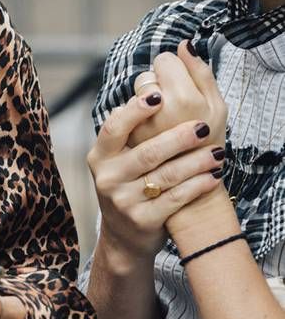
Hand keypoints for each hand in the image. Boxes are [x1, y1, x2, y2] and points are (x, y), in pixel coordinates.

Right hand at [87, 85, 224, 263]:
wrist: (125, 235)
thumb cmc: (130, 184)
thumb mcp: (120, 157)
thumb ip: (133, 128)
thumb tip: (154, 83)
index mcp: (101, 156)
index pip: (114, 127)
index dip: (135, 111)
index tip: (158, 94)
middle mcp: (108, 178)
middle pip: (147, 153)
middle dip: (178, 138)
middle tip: (203, 127)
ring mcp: (123, 202)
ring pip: (165, 177)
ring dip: (196, 162)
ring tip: (218, 153)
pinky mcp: (142, 221)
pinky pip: (175, 199)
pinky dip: (197, 186)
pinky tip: (213, 176)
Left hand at [126, 40, 227, 147]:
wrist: (188, 189)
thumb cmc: (208, 143)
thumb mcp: (218, 107)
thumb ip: (201, 73)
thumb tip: (183, 44)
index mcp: (186, 100)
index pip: (164, 60)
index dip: (171, 68)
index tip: (178, 81)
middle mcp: (159, 113)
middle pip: (146, 77)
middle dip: (156, 85)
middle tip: (169, 103)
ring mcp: (140, 129)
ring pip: (132, 97)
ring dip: (142, 103)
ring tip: (160, 119)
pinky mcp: (125, 144)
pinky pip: (120, 116)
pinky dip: (131, 118)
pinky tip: (146, 130)